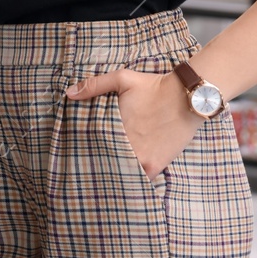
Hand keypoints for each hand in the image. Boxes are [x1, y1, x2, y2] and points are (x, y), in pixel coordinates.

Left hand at [67, 68, 203, 176]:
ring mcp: (142, 158)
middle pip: (105, 158)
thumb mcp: (122, 79)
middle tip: (90, 163)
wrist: (187, 98)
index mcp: (114, 127)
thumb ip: (94, 86)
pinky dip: (132, 177)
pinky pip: (140, 178)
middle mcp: (127, 146)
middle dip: (98, 159)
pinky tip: (125, 176)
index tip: (80, 149)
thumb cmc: (154, 87)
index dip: (85, 147)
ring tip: (105, 171)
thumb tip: (69, 93)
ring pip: (121, 170)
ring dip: (114, 170)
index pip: (92, 143)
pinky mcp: (156, 164)